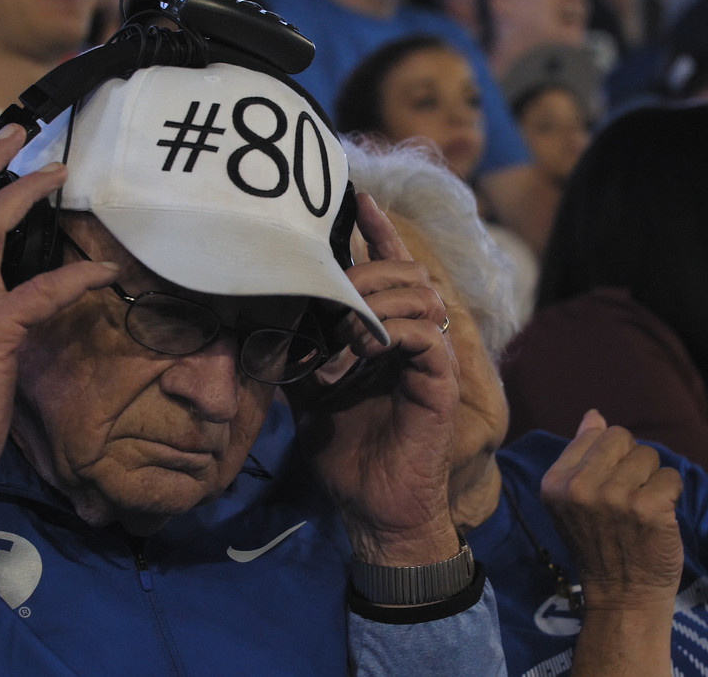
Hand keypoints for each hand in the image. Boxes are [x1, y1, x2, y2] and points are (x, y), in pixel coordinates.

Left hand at [288, 194, 459, 564]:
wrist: (373, 507)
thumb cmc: (345, 452)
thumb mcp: (310, 390)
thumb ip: (301, 350)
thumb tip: (266, 316)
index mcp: (388, 335)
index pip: (390, 269)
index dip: (377, 232)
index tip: (356, 200)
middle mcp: (415, 339)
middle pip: (404, 273)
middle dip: (364, 272)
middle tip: (331, 290)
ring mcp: (432, 358)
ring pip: (417, 296)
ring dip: (372, 303)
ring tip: (341, 335)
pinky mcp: (441, 382)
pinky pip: (423, 336)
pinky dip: (387, 333)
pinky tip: (360, 351)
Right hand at [541, 410, 682, 611]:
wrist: (623, 597)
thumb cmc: (601, 544)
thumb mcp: (575, 500)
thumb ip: (580, 455)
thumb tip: (593, 414)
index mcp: (555, 482)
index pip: (597, 435)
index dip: (612, 458)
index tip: (608, 490)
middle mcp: (579, 488)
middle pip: (623, 438)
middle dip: (633, 463)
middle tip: (628, 499)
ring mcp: (614, 498)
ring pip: (650, 456)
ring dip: (653, 480)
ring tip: (641, 511)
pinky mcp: (648, 508)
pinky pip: (672, 477)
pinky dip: (672, 496)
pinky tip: (659, 518)